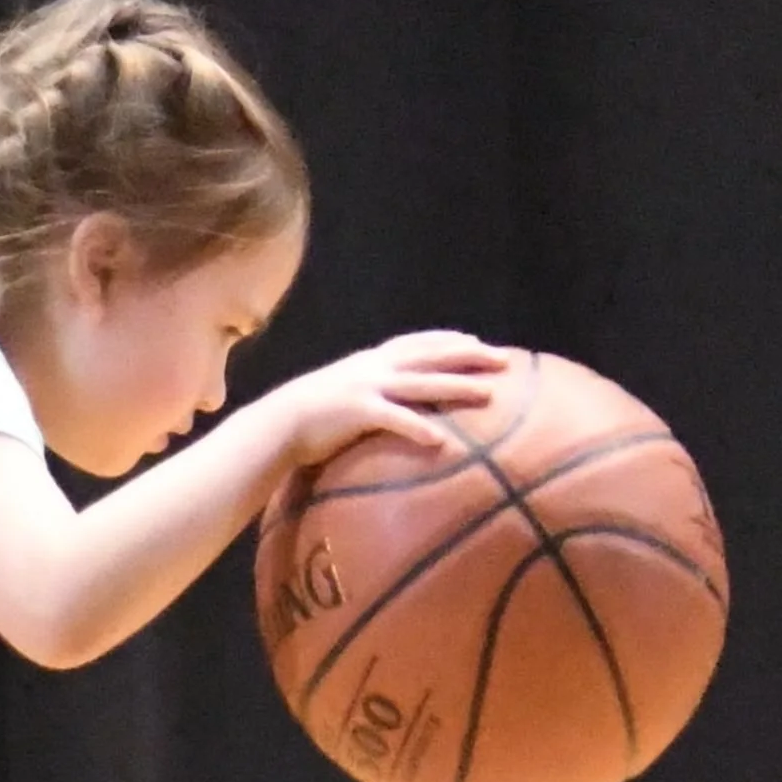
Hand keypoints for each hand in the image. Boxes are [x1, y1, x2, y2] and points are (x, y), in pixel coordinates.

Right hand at [274, 330, 513, 468]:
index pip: (419, 342)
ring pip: (422, 383)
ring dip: (457, 386)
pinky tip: (441, 441)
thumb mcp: (346, 389)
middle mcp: (374, 367)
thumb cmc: (312, 414)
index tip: (479, 341)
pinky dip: (419, 428)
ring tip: (488, 393)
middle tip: (504, 359)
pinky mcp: (357, 412)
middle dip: (469, 355)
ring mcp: (367, 387)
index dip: (450, 340)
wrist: (277, 423)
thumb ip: (372, 388)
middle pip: (431, 356)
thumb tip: (393, 398)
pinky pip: (395, 419)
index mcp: (372, 360)